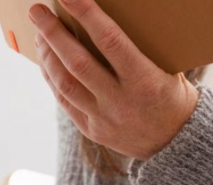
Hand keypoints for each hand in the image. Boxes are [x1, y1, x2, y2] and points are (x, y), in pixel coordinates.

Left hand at [29, 0, 199, 160]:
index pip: (110, 41)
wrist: (175, 144)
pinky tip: (45, 59)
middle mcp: (120, 100)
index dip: (87, 15)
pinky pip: (64, 100)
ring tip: (39, 34)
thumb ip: (138, 50)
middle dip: (53, 34)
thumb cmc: (172, 95)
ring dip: (47, 56)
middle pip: (78, 63)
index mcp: (145, 80)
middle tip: (36, 11)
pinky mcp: (90, 129)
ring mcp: (102, 118)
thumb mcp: (168, 69)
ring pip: (64, 83)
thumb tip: (101, 21)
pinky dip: (51, 77)